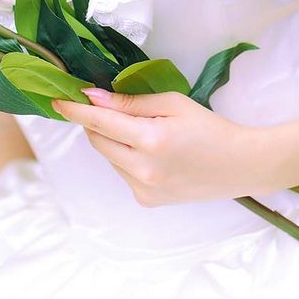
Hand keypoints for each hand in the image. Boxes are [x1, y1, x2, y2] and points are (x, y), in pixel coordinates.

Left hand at [51, 88, 265, 207]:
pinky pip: (122, 172)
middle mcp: (141, 169)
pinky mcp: (146, 201)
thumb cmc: (210, 127)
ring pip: (109, 157)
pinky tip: (152, 153)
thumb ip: (131, 102)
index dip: (75, 109)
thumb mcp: (174, 103)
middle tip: (104, 105)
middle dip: (95, 121)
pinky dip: (126, 158)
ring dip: (112, 140)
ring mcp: (143, 189)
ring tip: (142, 131)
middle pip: (98, 140)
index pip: (99, 121)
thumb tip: (95, 97)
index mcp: (150, 139)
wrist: (239, 166)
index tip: (58, 98)